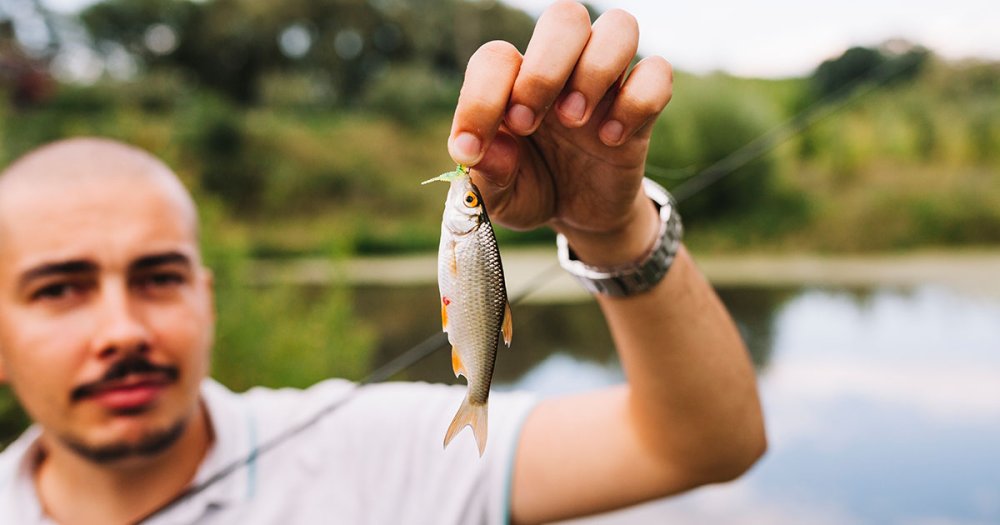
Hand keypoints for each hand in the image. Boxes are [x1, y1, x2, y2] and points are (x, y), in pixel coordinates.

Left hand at [448, 1, 672, 265]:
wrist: (579, 216)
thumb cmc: (532, 188)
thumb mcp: (500, 197)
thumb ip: (485, 177)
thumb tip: (483, 151)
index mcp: (515, 81)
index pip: (496, 57)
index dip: (479, 98)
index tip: (471, 148)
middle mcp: (562, 68)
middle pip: (565, 17)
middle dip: (544, 70)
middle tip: (527, 124)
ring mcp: (605, 84)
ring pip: (620, 27)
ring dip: (594, 71)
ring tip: (574, 121)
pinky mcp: (641, 108)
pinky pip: (657, 73)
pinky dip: (636, 102)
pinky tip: (611, 139)